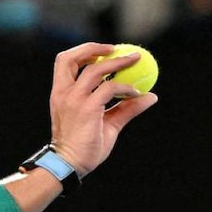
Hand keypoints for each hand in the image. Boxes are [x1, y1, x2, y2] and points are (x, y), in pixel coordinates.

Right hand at [48, 43, 158, 177]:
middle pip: (71, 58)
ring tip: (134, 61)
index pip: (65, 62)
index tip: (103, 52)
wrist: (69, 164)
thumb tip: (150, 96)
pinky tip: (136, 93)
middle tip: (116, 49)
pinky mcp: (87, 109)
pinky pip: (110, 88)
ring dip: (118, 62)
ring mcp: (74, 100)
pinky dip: (126, 87)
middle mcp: (64, 93)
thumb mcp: (106, 124)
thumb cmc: (83, 146)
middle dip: (93, 48)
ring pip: (96, 69)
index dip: (83, 52)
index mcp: (60, 94)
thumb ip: (125, 108)